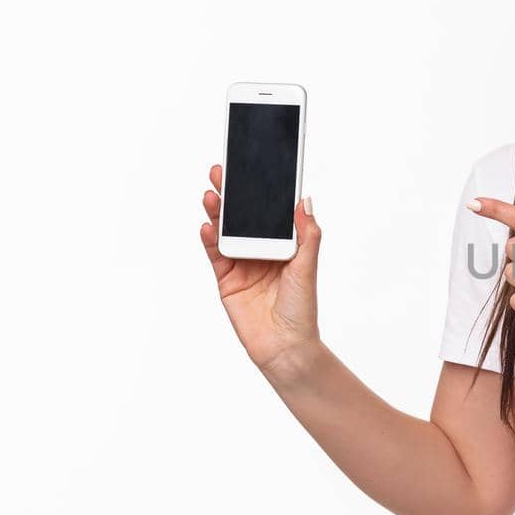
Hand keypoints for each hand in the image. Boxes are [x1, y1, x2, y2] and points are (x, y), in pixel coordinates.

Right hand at [199, 163, 321, 379]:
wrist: (284, 346)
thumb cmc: (301, 308)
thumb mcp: (307, 267)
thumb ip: (306, 234)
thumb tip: (304, 200)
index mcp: (284, 245)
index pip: (270, 212)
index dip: (261, 191)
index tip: (253, 168)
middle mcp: (262, 251)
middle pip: (244, 217)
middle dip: (233, 195)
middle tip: (222, 172)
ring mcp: (243, 264)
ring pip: (226, 231)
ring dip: (218, 212)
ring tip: (212, 195)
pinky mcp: (227, 280)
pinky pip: (215, 254)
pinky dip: (210, 239)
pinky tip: (207, 225)